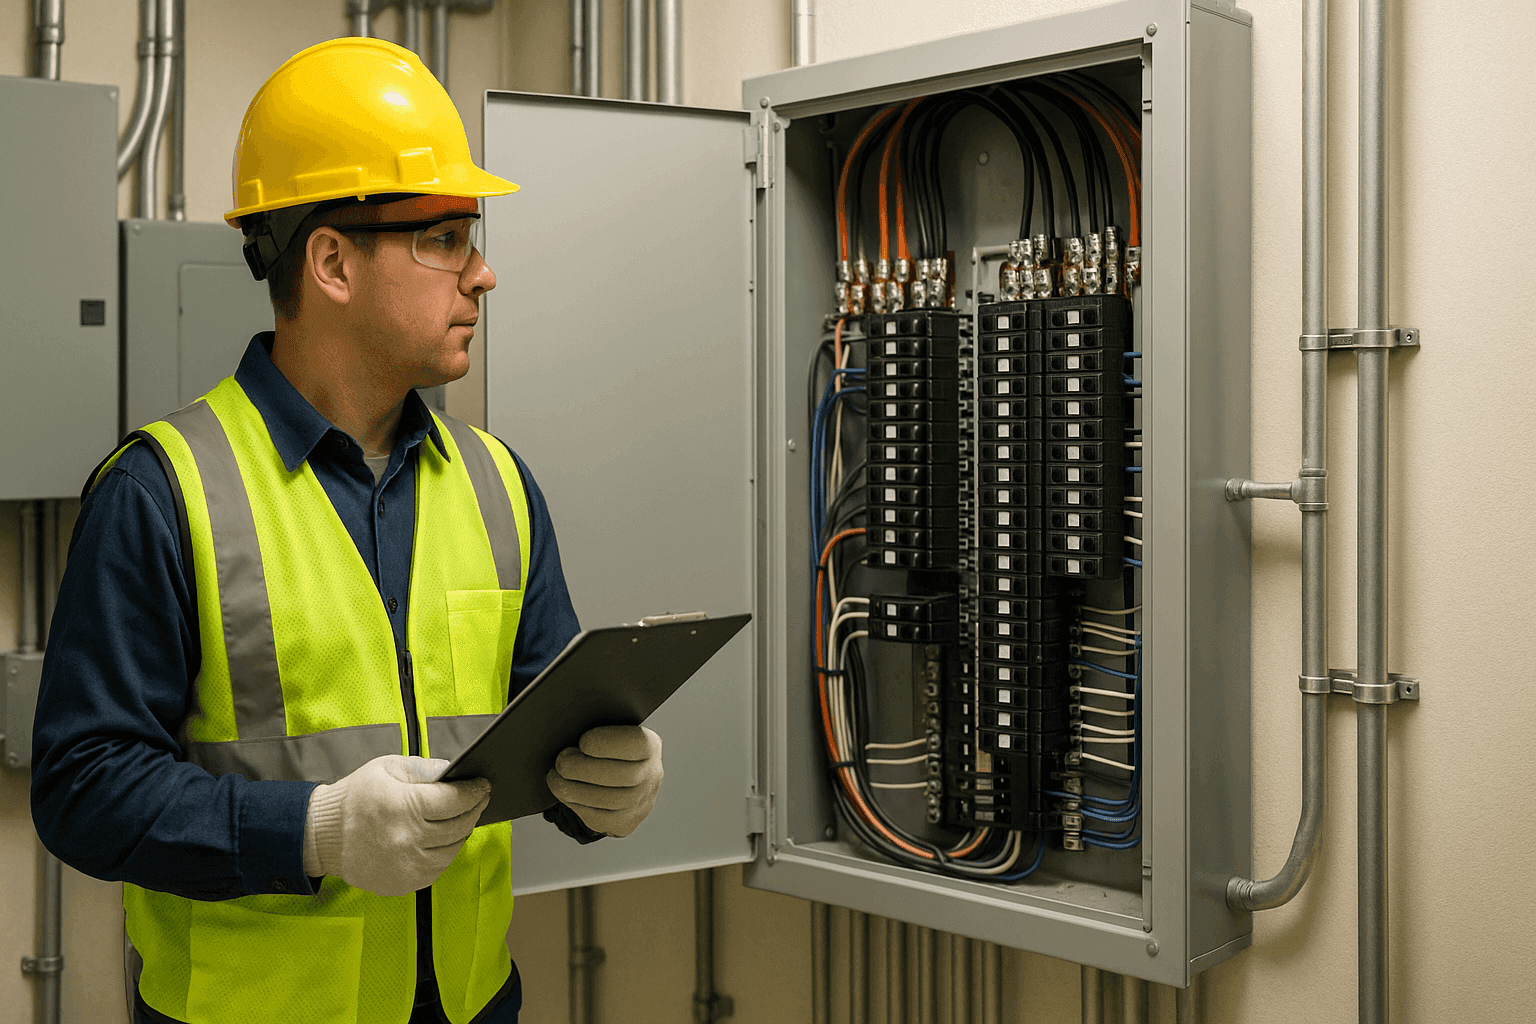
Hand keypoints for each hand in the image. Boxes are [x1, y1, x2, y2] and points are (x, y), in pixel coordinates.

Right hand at [303, 754, 490, 897]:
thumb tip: (456, 772)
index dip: (475, 791)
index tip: (483, 785)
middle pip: (460, 825)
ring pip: (453, 849)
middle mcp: (407, 839)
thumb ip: (425, 768)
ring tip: (461, 819)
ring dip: (462, 833)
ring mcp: (406, 865)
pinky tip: (441, 839)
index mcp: (403, 806)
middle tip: (479, 800)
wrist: (323, 836)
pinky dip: (444, 853)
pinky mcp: (404, 883)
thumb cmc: (356, 797)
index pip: (455, 800)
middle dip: (474, 809)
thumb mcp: (387, 768)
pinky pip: (438, 869)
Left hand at [546, 725, 663, 837]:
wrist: (618, 781)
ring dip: (574, 789)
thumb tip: (569, 729)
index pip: (638, 743)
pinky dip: (576, 805)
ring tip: (556, 778)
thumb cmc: (605, 750)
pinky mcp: (625, 824)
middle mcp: (651, 776)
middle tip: (561, 761)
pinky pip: (599, 818)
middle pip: (621, 775)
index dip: (608, 743)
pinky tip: (565, 793)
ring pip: (607, 800)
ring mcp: (641, 803)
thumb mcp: (608, 733)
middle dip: (584, 768)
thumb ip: (596, 727)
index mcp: (650, 746)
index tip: (583, 741)